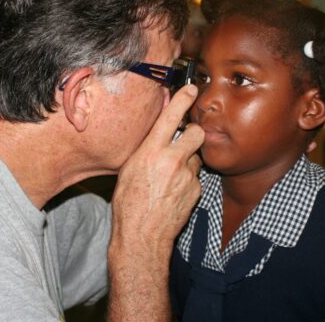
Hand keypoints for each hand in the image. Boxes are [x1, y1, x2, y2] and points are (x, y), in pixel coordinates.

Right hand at [111, 84, 203, 251]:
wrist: (142, 236)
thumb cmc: (128, 204)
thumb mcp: (128, 169)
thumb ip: (146, 149)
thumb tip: (156, 133)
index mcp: (151, 152)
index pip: (171, 116)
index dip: (183, 98)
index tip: (191, 89)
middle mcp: (172, 160)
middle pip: (197, 133)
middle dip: (193, 133)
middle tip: (185, 140)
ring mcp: (187, 176)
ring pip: (196, 157)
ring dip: (188, 161)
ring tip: (171, 176)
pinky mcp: (196, 190)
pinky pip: (196, 177)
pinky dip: (188, 181)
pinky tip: (174, 191)